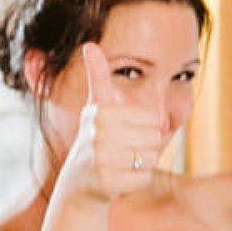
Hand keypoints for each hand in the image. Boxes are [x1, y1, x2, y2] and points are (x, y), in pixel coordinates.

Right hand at [57, 43, 167, 206]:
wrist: (77, 185)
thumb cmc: (95, 141)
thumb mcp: (96, 107)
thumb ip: (97, 76)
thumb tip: (89, 45)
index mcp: (100, 111)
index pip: (152, 118)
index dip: (144, 127)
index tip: (122, 132)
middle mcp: (98, 132)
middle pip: (154, 138)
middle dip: (145, 147)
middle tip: (122, 152)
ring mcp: (100, 158)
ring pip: (150, 158)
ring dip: (142, 165)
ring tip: (121, 164)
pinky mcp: (106, 182)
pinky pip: (143, 177)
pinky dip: (137, 181)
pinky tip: (120, 179)